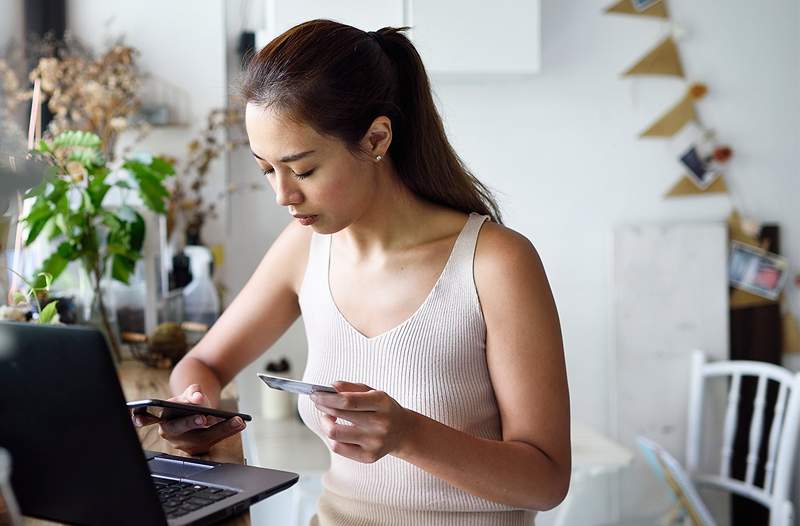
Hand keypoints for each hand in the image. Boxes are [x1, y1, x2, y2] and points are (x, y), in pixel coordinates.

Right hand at [130, 383, 245, 455]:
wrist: (198, 407)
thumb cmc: (190, 401)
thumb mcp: (190, 393)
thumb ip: (193, 391)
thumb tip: (196, 397)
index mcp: (160, 416)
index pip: (147, 418)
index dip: (142, 418)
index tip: (141, 418)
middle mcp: (170, 431)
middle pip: (178, 428)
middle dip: (190, 422)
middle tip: (204, 417)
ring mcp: (185, 442)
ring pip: (202, 436)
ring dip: (221, 428)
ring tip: (237, 419)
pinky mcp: (200, 447)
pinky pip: (215, 439)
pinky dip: (227, 430)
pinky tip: (240, 423)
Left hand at [311, 381, 413, 463]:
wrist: (403, 432)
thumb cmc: (383, 409)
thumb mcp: (373, 392)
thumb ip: (351, 388)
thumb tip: (330, 387)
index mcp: (382, 403)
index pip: (348, 400)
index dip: (328, 397)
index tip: (315, 393)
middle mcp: (380, 423)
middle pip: (340, 415)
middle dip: (323, 406)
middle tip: (317, 401)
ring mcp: (375, 442)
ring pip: (335, 434)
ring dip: (325, 422)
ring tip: (328, 416)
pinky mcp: (369, 457)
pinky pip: (339, 448)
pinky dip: (333, 437)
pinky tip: (336, 430)